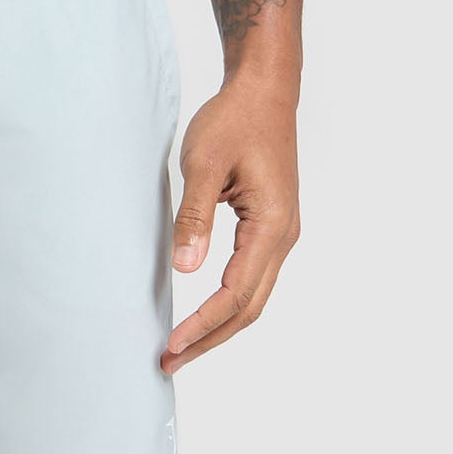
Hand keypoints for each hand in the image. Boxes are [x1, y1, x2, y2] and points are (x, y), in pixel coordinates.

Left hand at [164, 78, 300, 374]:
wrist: (264, 90)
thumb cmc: (235, 120)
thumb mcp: (205, 164)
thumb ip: (194, 217)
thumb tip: (185, 268)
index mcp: (271, 225)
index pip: (235, 292)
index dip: (202, 324)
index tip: (172, 345)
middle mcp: (283, 237)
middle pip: (249, 308)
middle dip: (209, 339)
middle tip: (169, 363)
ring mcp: (280, 235)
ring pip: (252, 299)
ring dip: (218, 327)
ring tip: (181, 349)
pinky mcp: (270, 230)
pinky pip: (251, 281)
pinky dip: (226, 306)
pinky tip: (202, 317)